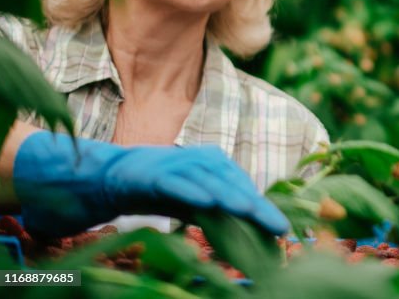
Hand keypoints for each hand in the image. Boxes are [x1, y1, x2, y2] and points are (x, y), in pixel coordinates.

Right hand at [12, 131, 288, 236]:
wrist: (113, 178)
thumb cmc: (162, 191)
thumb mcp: (194, 204)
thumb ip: (218, 214)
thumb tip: (248, 236)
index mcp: (217, 166)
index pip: (246, 189)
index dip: (265, 209)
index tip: (285, 230)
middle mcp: (203, 161)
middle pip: (236, 185)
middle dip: (259, 207)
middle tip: (280, 227)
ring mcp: (179, 165)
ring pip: (211, 182)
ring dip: (232, 196)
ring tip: (252, 211)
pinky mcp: (156, 173)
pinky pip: (177, 183)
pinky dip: (192, 190)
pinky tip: (208, 202)